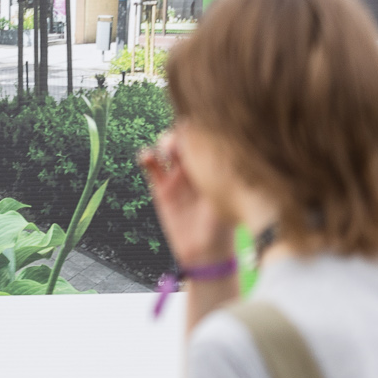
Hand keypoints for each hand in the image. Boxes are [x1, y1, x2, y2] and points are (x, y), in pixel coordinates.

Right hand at [139, 131, 233, 267]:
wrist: (205, 250)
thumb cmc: (224, 224)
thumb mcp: (226, 195)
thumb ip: (222, 175)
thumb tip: (231, 149)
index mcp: (216, 165)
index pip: (209, 135)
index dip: (203, 127)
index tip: (201, 130)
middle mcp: (197, 166)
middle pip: (187, 134)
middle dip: (183, 131)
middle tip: (183, 141)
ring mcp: (178, 175)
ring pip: (167, 146)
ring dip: (165, 141)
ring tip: (167, 150)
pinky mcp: (161, 187)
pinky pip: (151, 166)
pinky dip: (146, 157)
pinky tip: (146, 157)